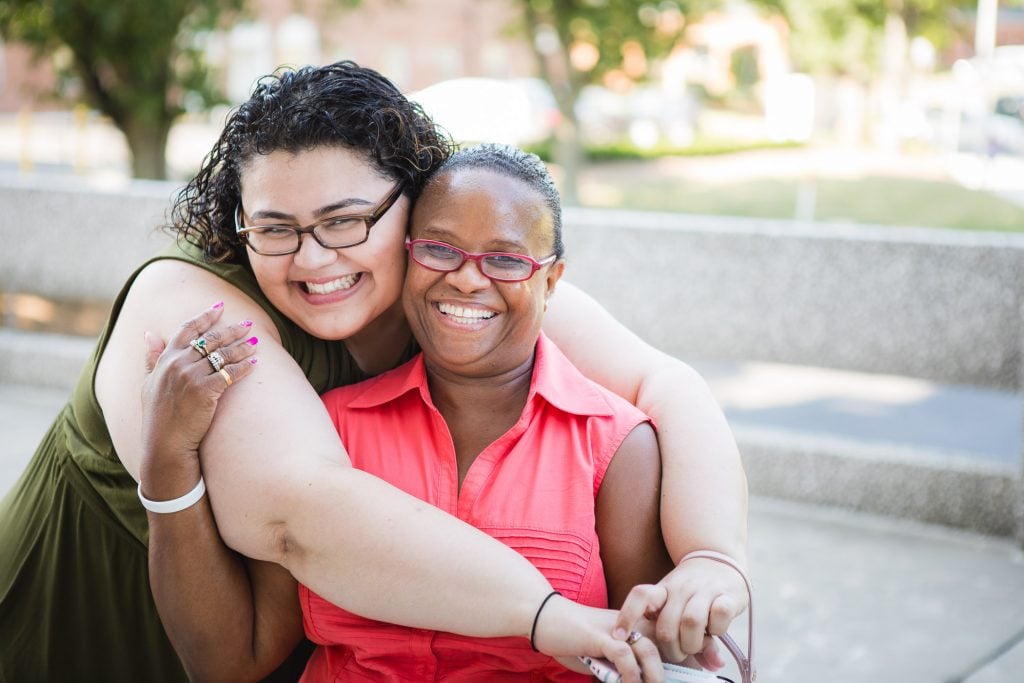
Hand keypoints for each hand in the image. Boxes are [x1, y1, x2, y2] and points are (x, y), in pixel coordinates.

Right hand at [139, 303, 258, 497]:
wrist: (164, 444)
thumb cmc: (158, 416)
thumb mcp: (148, 383)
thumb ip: (151, 358)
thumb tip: (149, 334)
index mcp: (165, 359)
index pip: (187, 329)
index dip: (205, 316)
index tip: (220, 307)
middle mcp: (177, 363)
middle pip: (210, 339)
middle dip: (231, 330)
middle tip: (248, 324)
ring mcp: (191, 376)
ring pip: (223, 354)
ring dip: (242, 346)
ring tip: (256, 342)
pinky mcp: (205, 391)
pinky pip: (230, 373)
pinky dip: (244, 367)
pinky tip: (255, 363)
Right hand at [533, 596, 665, 682]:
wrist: (543, 616)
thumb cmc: (568, 638)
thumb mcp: (596, 656)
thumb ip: (614, 667)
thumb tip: (631, 681)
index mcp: (627, 626)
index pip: (656, 643)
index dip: (663, 663)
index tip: (658, 679)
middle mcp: (625, 624)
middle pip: (657, 647)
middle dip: (661, 673)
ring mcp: (613, 628)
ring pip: (646, 650)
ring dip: (652, 675)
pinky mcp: (599, 635)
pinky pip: (623, 655)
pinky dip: (630, 673)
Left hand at [614, 557, 748, 668]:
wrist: (718, 560)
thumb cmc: (691, 592)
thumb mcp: (676, 605)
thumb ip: (677, 633)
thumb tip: (681, 660)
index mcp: (662, 589)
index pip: (640, 596)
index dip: (627, 616)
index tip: (620, 637)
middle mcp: (681, 588)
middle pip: (667, 624)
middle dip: (672, 649)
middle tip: (679, 653)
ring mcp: (704, 589)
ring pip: (691, 621)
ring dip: (693, 644)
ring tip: (696, 646)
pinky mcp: (728, 595)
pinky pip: (718, 616)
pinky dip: (717, 630)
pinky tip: (716, 630)